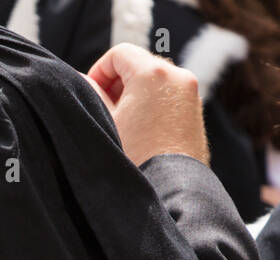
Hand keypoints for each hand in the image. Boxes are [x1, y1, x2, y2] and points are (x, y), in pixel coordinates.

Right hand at [86, 44, 209, 166]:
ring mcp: (190, 92)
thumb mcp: (105, 121)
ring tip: (123, 123)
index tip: (92, 94)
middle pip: (138, 64)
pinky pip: (168, 95)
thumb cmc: (136, 157)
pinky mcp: (196, 110)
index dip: (99, 71)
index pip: (119, 53)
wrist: (170, 187)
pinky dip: (151, 104)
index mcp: (153, 73)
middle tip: (105, 110)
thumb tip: (83, 80)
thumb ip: (90, 93)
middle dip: (117, 83)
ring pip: (154, 80)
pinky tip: (141, 131)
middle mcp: (177, 75)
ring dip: (134, 94)